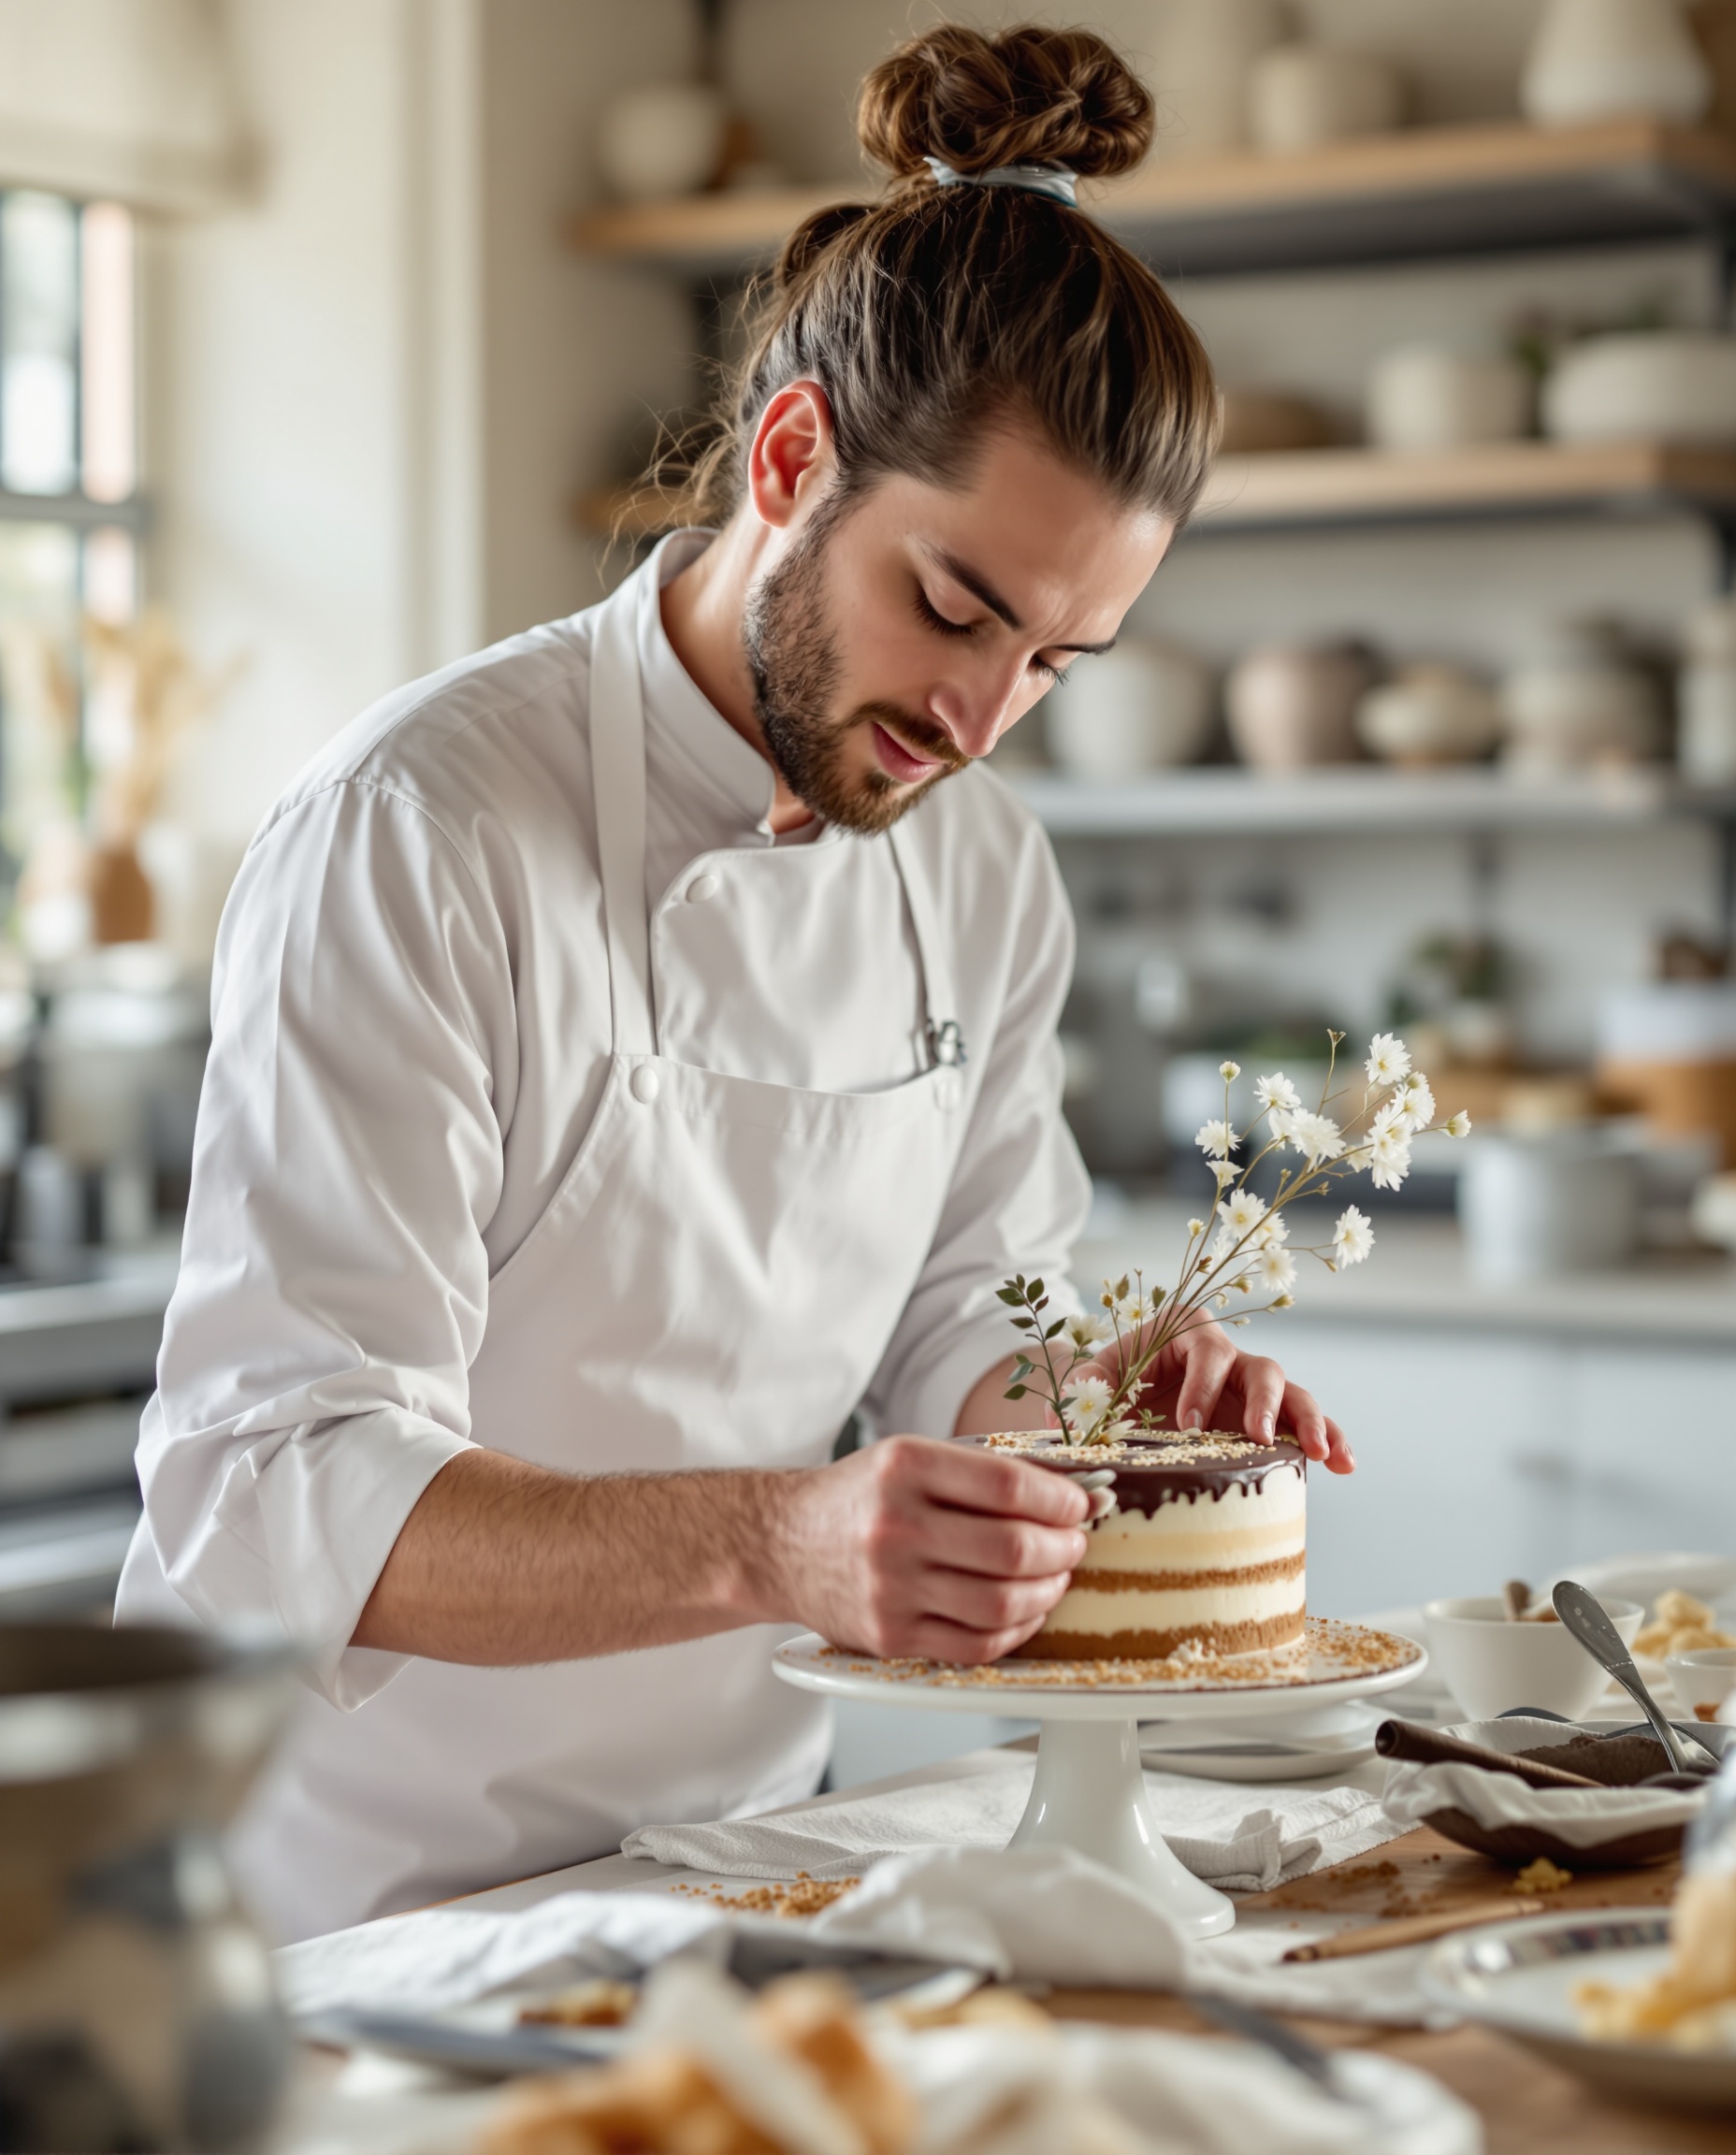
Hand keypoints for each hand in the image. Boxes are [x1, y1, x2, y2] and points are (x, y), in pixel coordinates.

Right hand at [761, 1436, 1090, 1663]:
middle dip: (1063, 1549)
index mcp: (905, 1467)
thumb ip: (981, 1473)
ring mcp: (890, 1588)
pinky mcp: (889, 1637)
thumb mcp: (908, 1458)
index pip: (1009, 1485)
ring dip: (1048, 1591)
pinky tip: (1025, 1610)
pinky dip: (1017, 1630)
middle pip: (1012, 1548)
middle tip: (1074, 1544)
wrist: (779, 1543)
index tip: (1079, 1506)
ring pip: (1002, 1602)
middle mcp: (895, 1526)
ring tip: (1055, 1576)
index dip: (1060, 1500)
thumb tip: (1068, 1493)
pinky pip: (977, 1645)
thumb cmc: (857, 1498)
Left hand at [1073, 1318, 1353, 1474]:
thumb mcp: (1089, 1383)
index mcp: (1185, 1332)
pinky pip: (1302, 1426)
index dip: (1201, 1386)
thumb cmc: (1103, 1387)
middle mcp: (1226, 1356)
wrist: (1113, 1404)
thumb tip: (1074, 1425)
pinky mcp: (1263, 1421)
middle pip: (1261, 1369)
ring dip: (1313, 1423)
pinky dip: (1328, 1440)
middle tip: (1262, 1439)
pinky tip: (1344, 1465)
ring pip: (1294, 1396)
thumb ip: (1084, 1396)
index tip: (1188, 1427)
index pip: (1206, 1351)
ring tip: (1326, 1456)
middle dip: (1266, 1404)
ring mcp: (1249, 1390)